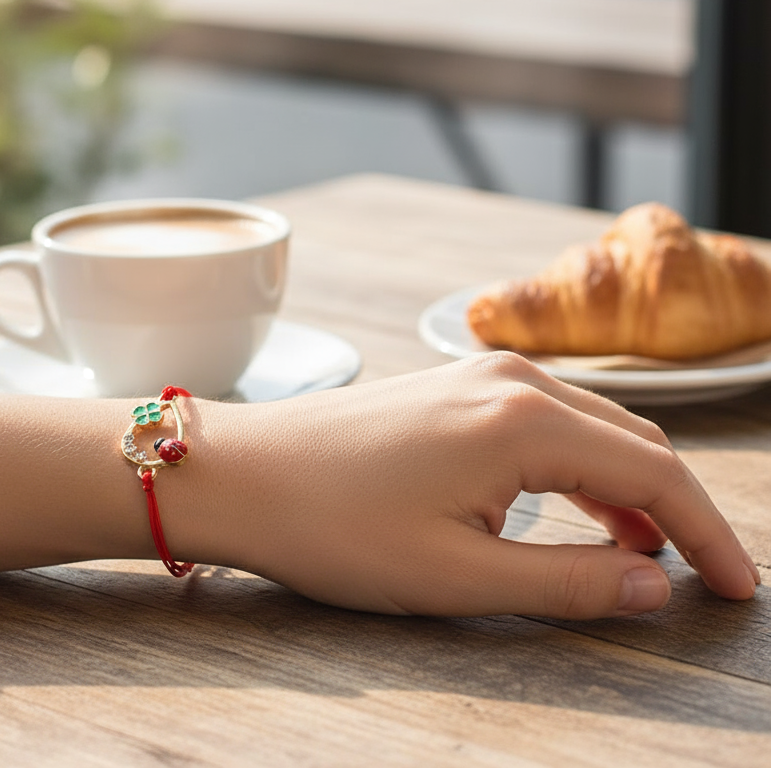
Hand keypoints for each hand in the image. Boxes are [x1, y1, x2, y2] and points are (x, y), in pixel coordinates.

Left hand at [185, 352, 759, 617]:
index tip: (739, 590)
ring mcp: (478, 374)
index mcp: (523, 422)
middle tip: (705, 578)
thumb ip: (569, 583)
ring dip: (629, 486)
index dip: (709, 535)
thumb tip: (656, 588)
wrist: (244, 473)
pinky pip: (546, 419)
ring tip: (647, 555)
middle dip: (678, 509)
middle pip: (634, 440)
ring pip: (592, 426)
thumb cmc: (335, 526)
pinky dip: (580, 464)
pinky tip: (581, 509)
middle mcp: (511, 381)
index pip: (656, 473)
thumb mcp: (458, 576)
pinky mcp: (453, 385)